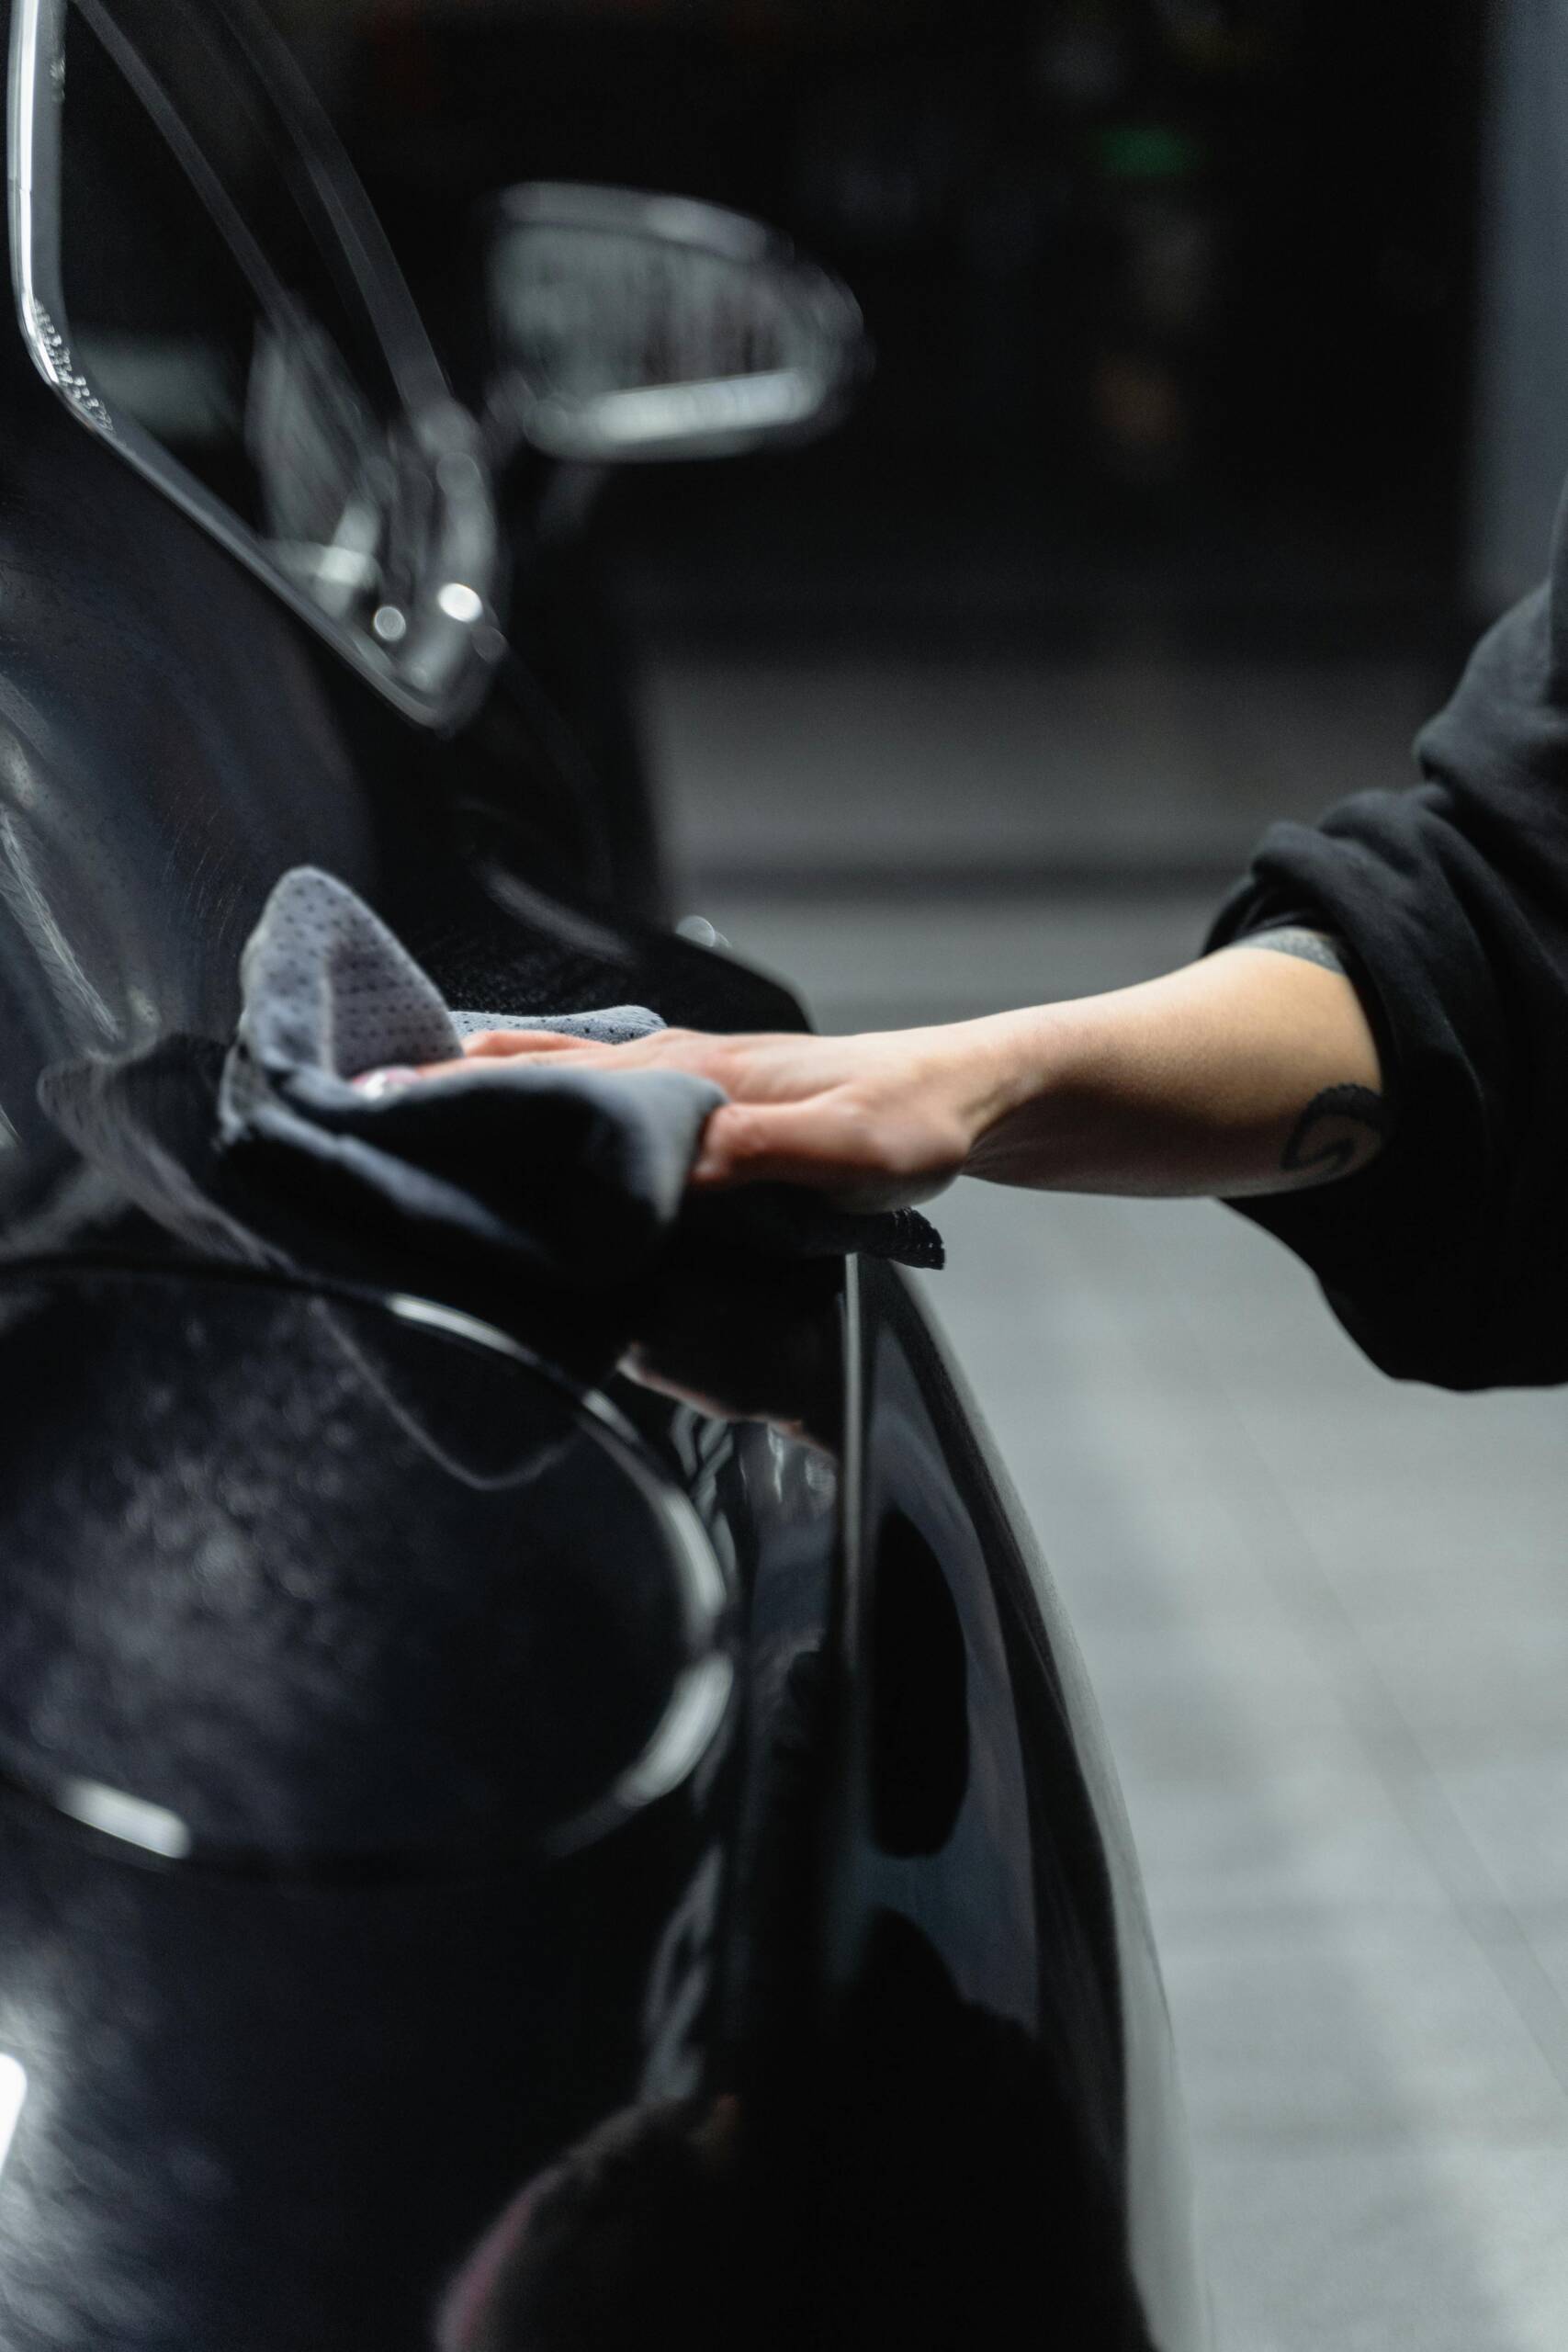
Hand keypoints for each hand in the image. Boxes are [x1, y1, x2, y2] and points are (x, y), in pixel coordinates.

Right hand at [406, 1020, 1027, 1210]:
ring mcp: (681, 1084)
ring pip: (549, 1074)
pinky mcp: (701, 1110)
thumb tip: (654, 1166)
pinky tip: (508, 1133)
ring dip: (474, 1089)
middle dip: (436, 1086)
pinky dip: (529, 1100)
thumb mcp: (849, 1149)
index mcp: (686, 1077)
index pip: (544, 1078)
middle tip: (343, 1113)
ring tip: (390, 1116)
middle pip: (524, 1066)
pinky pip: (590, 1098)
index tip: (371, 1109)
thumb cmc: (917, 1122)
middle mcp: (668, 1070)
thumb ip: (755, 1155)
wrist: (976, 1094)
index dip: (456, 1095)